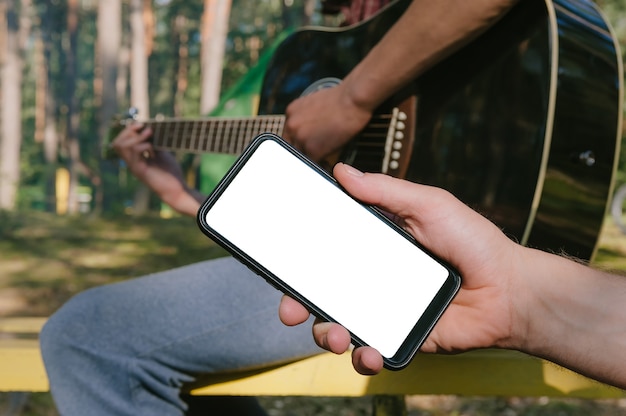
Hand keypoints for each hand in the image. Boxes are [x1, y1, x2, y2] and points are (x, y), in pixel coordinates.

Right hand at [111, 123, 199, 215]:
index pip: (120, 141)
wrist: (177, 190)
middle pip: (117, 143)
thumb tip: (149, 128)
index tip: (142, 124)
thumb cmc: (170, 172)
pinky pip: (135, 152)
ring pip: (123, 146)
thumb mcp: (161, 152)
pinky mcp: (140, 171)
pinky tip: (154, 152)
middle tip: (145, 129)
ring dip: (138, 137)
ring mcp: (134, 167)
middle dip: (129, 131)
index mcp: (134, 157)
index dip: (128, 130)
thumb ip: (154, 142)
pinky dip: (145, 146)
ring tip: (151, 137)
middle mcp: (131, 162)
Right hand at [279, 163, 525, 373]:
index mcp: (372, 246)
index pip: (323, 251)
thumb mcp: (428, 205)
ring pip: (336, 325)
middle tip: (288, 311)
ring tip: (335, 336)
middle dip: (296, 304)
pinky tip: (369, 352)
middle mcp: (370, 278)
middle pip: (319, 292)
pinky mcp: (399, 337)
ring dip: (324, 334)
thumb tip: (341, 170)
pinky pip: (370, 350)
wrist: (509, 289)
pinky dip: (363, 356)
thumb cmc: (472, 240)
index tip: (277, 264)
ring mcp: (383, 309)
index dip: (296, 259)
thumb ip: (385, 191)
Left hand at [283, 83, 372, 161]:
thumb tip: (311, 128)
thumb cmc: (342, 98)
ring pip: (301, 156)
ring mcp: (301, 138)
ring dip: (311, 159)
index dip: (297, 141)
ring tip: (322, 159)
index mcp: (291, 112)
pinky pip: (314, 164)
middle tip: (314, 154)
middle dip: (302, 151)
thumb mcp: (315, 102)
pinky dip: (322, 165)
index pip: (288, 133)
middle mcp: (292, 125)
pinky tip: (328, 163)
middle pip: (291, 146)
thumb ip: (307, 116)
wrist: (353, 99)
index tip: (305, 146)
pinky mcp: (313, 149)